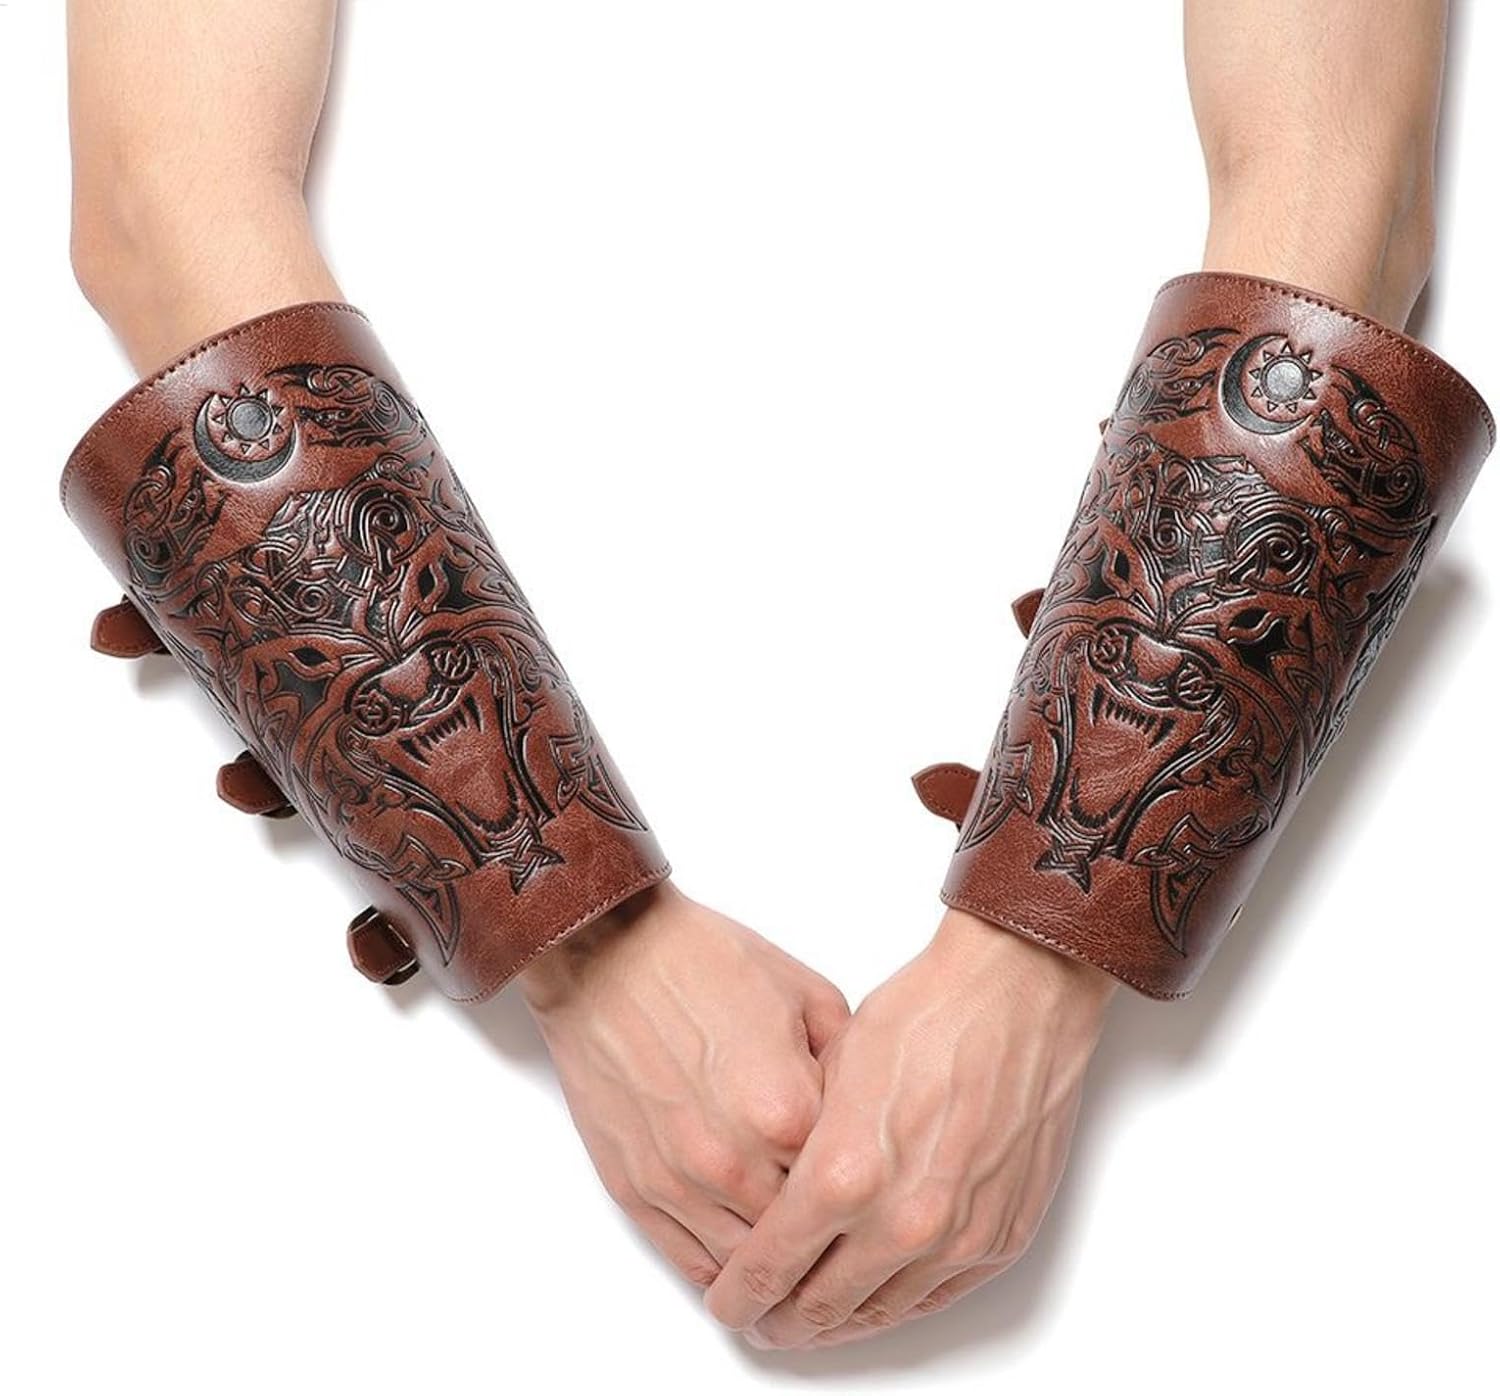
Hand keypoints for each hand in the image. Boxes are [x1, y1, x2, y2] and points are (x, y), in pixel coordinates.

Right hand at [517, 882, 849, 1287]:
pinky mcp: (637, 1189)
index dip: (866, 1191)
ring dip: (775, 1269)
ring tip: (797, 1262)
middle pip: (802, 1238)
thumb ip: (850, 1063)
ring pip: (747, 1266)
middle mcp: (737, 1160)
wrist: (610, 954)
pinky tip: (743, 1263)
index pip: (850, 1187)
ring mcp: (682, 1182)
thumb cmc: (704, 963)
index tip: (877, 1193)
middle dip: (826, 1238)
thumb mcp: (809, 994)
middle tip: (845, 1238)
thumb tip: (871, 1113)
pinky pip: (689, 1262)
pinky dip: (723, 1272)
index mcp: (790, 1111)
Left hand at [704, 909, 1114, 1346]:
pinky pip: (936, 1296)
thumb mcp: (828, 1076)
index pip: (768, 1268)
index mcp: (842, 1176)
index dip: (739, 1294)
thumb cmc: (924, 1017)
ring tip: (809, 1316)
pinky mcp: (1000, 1238)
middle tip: (760, 1318)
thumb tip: (777, 1196)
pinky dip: (896, 1302)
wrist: (1014, 997)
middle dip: (780, 1319)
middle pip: (819, 1307)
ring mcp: (956, 1239)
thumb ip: (800, 1150)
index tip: (727, 1300)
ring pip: (879, 1313)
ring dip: (837, 1322)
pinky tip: (872, 1295)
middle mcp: (899, 1223)